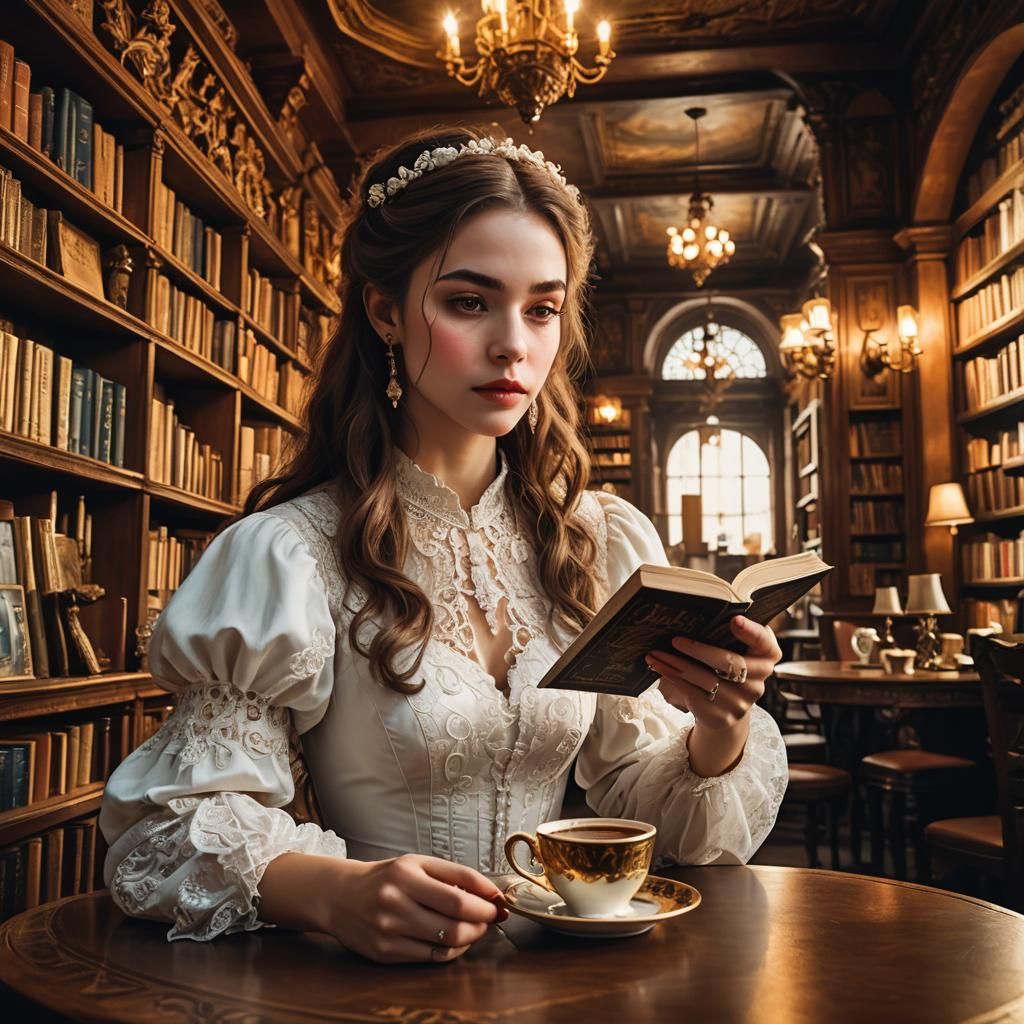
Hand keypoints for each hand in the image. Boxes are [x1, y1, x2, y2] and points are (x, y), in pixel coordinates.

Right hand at [325, 853, 506, 963]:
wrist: (340, 896)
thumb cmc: (386, 877)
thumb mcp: (417, 863)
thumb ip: (455, 875)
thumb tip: (491, 892)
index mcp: (406, 875)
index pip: (458, 896)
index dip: (485, 903)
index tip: (499, 904)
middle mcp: (395, 903)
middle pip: (454, 924)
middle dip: (482, 923)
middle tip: (490, 917)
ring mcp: (389, 931)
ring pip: (445, 944)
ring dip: (470, 938)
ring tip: (475, 928)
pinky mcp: (385, 953)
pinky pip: (430, 958)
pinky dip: (451, 951)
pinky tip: (455, 941)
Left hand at [645, 615, 780, 730]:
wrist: (722, 708)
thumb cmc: (723, 668)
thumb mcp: (732, 650)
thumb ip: (726, 635)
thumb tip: (696, 616)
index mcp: (765, 659)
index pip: (766, 644)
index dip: (753, 632)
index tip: (735, 620)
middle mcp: (758, 683)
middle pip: (730, 663)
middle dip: (699, 650)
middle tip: (674, 640)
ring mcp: (741, 703)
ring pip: (706, 680)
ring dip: (676, 665)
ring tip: (655, 655)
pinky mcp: (722, 717)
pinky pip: (695, 695)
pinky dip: (675, 680)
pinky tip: (661, 670)